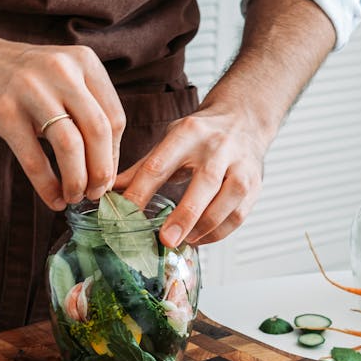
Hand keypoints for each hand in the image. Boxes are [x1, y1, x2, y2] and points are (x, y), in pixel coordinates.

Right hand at [0, 35, 125, 210]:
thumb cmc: (18, 79)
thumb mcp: (59, 78)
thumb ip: (84, 109)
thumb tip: (106, 165)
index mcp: (82, 62)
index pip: (114, 117)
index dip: (114, 156)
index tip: (106, 178)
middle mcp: (61, 70)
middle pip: (98, 131)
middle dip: (101, 172)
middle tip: (96, 194)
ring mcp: (31, 89)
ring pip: (70, 146)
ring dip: (77, 181)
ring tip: (73, 197)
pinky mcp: (3, 111)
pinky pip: (35, 159)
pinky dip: (47, 187)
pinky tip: (53, 199)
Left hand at [116, 104, 268, 248]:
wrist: (245, 120)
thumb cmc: (200, 135)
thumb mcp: (169, 141)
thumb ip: (141, 169)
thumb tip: (106, 192)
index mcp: (188, 133)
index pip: (160, 164)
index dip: (141, 191)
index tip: (126, 214)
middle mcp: (218, 147)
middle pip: (204, 184)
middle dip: (184, 215)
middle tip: (165, 240)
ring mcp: (240, 166)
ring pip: (226, 203)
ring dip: (203, 228)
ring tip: (183, 241)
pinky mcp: (255, 185)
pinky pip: (238, 216)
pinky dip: (217, 234)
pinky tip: (200, 238)